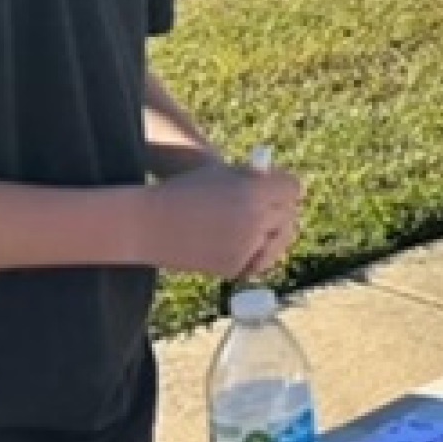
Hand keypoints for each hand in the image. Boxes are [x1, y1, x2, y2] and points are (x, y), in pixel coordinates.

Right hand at [141, 161, 304, 280]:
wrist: (149, 224)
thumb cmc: (185, 191)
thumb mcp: (221, 174)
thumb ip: (254, 179)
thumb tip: (286, 188)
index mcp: (255, 191)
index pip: (293, 189)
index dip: (286, 189)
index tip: (281, 192)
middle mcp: (256, 218)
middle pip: (288, 215)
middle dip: (280, 212)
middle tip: (274, 211)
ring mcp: (247, 245)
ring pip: (279, 242)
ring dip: (274, 235)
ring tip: (263, 230)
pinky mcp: (235, 267)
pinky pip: (259, 261)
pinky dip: (256, 255)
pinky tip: (248, 246)